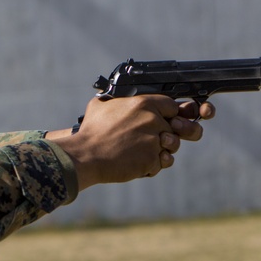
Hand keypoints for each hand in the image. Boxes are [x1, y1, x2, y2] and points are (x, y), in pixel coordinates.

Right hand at [46, 96, 213, 188]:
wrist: (85, 155)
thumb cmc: (91, 131)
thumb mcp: (101, 105)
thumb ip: (117, 99)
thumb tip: (113, 94)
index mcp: (143, 103)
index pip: (172, 105)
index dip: (168, 114)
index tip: (162, 120)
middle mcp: (152, 120)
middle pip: (175, 127)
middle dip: (165, 134)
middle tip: (150, 139)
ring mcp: (154, 140)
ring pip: (172, 146)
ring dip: (161, 150)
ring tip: (143, 152)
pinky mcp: (151, 159)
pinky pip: (161, 163)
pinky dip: (151, 166)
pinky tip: (136, 163)